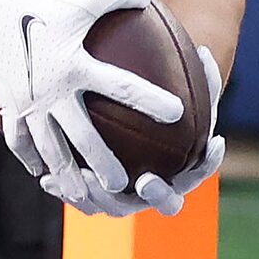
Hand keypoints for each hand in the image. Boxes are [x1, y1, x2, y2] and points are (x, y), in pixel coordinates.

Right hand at [0, 0, 185, 212]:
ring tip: (82, 195)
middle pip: (82, 136)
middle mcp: (50, 89)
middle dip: (104, 163)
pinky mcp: (9, 102)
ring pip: (49, 148)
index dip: (149, 99)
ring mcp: (27, 100)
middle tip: (124, 183)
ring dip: (66, 174)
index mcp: (73, 63)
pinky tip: (40, 172)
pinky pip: (19, 139)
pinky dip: (30, 157)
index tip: (175, 114)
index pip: (121, 85)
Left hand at [65, 45, 225, 217]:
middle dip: (158, 196)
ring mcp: (126, 199)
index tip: (211, 143)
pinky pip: (83, 202)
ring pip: (116, 207)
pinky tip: (47, 178)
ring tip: (87, 178)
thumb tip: (202, 51)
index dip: (208, 162)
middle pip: (165, 202)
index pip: (202, 169)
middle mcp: (156, 189)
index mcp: (182, 168)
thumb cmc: (151, 101)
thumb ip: (188, 72)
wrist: (120, 125)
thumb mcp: (171, 86)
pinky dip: (67, 192)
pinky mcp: (96, 199)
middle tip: (147, 180)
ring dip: (103, 197)